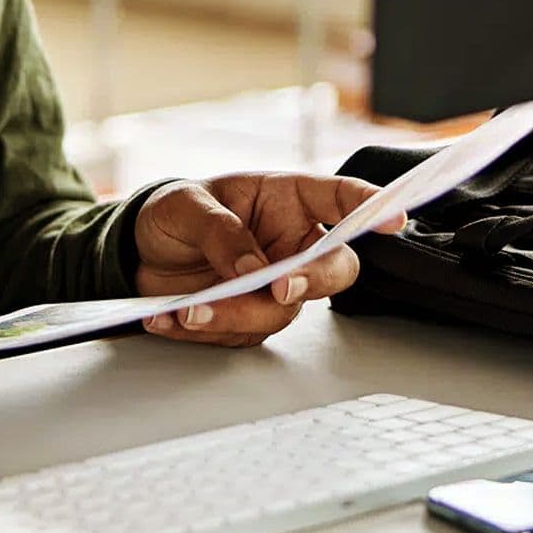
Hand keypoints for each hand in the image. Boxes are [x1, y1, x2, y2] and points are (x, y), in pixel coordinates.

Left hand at [132, 172, 403, 347]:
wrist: (139, 251)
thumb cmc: (174, 213)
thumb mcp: (187, 205)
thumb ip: (221, 232)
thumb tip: (252, 270)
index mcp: (286, 200)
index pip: (338, 198)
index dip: (372, 206)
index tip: (394, 218)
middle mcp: (291, 245)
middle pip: (333, 269)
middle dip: (312, 281)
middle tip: (280, 288)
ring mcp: (275, 286)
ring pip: (282, 312)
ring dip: (235, 314)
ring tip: (186, 310)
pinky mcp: (250, 319)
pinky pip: (240, 333)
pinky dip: (203, 330)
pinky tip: (166, 319)